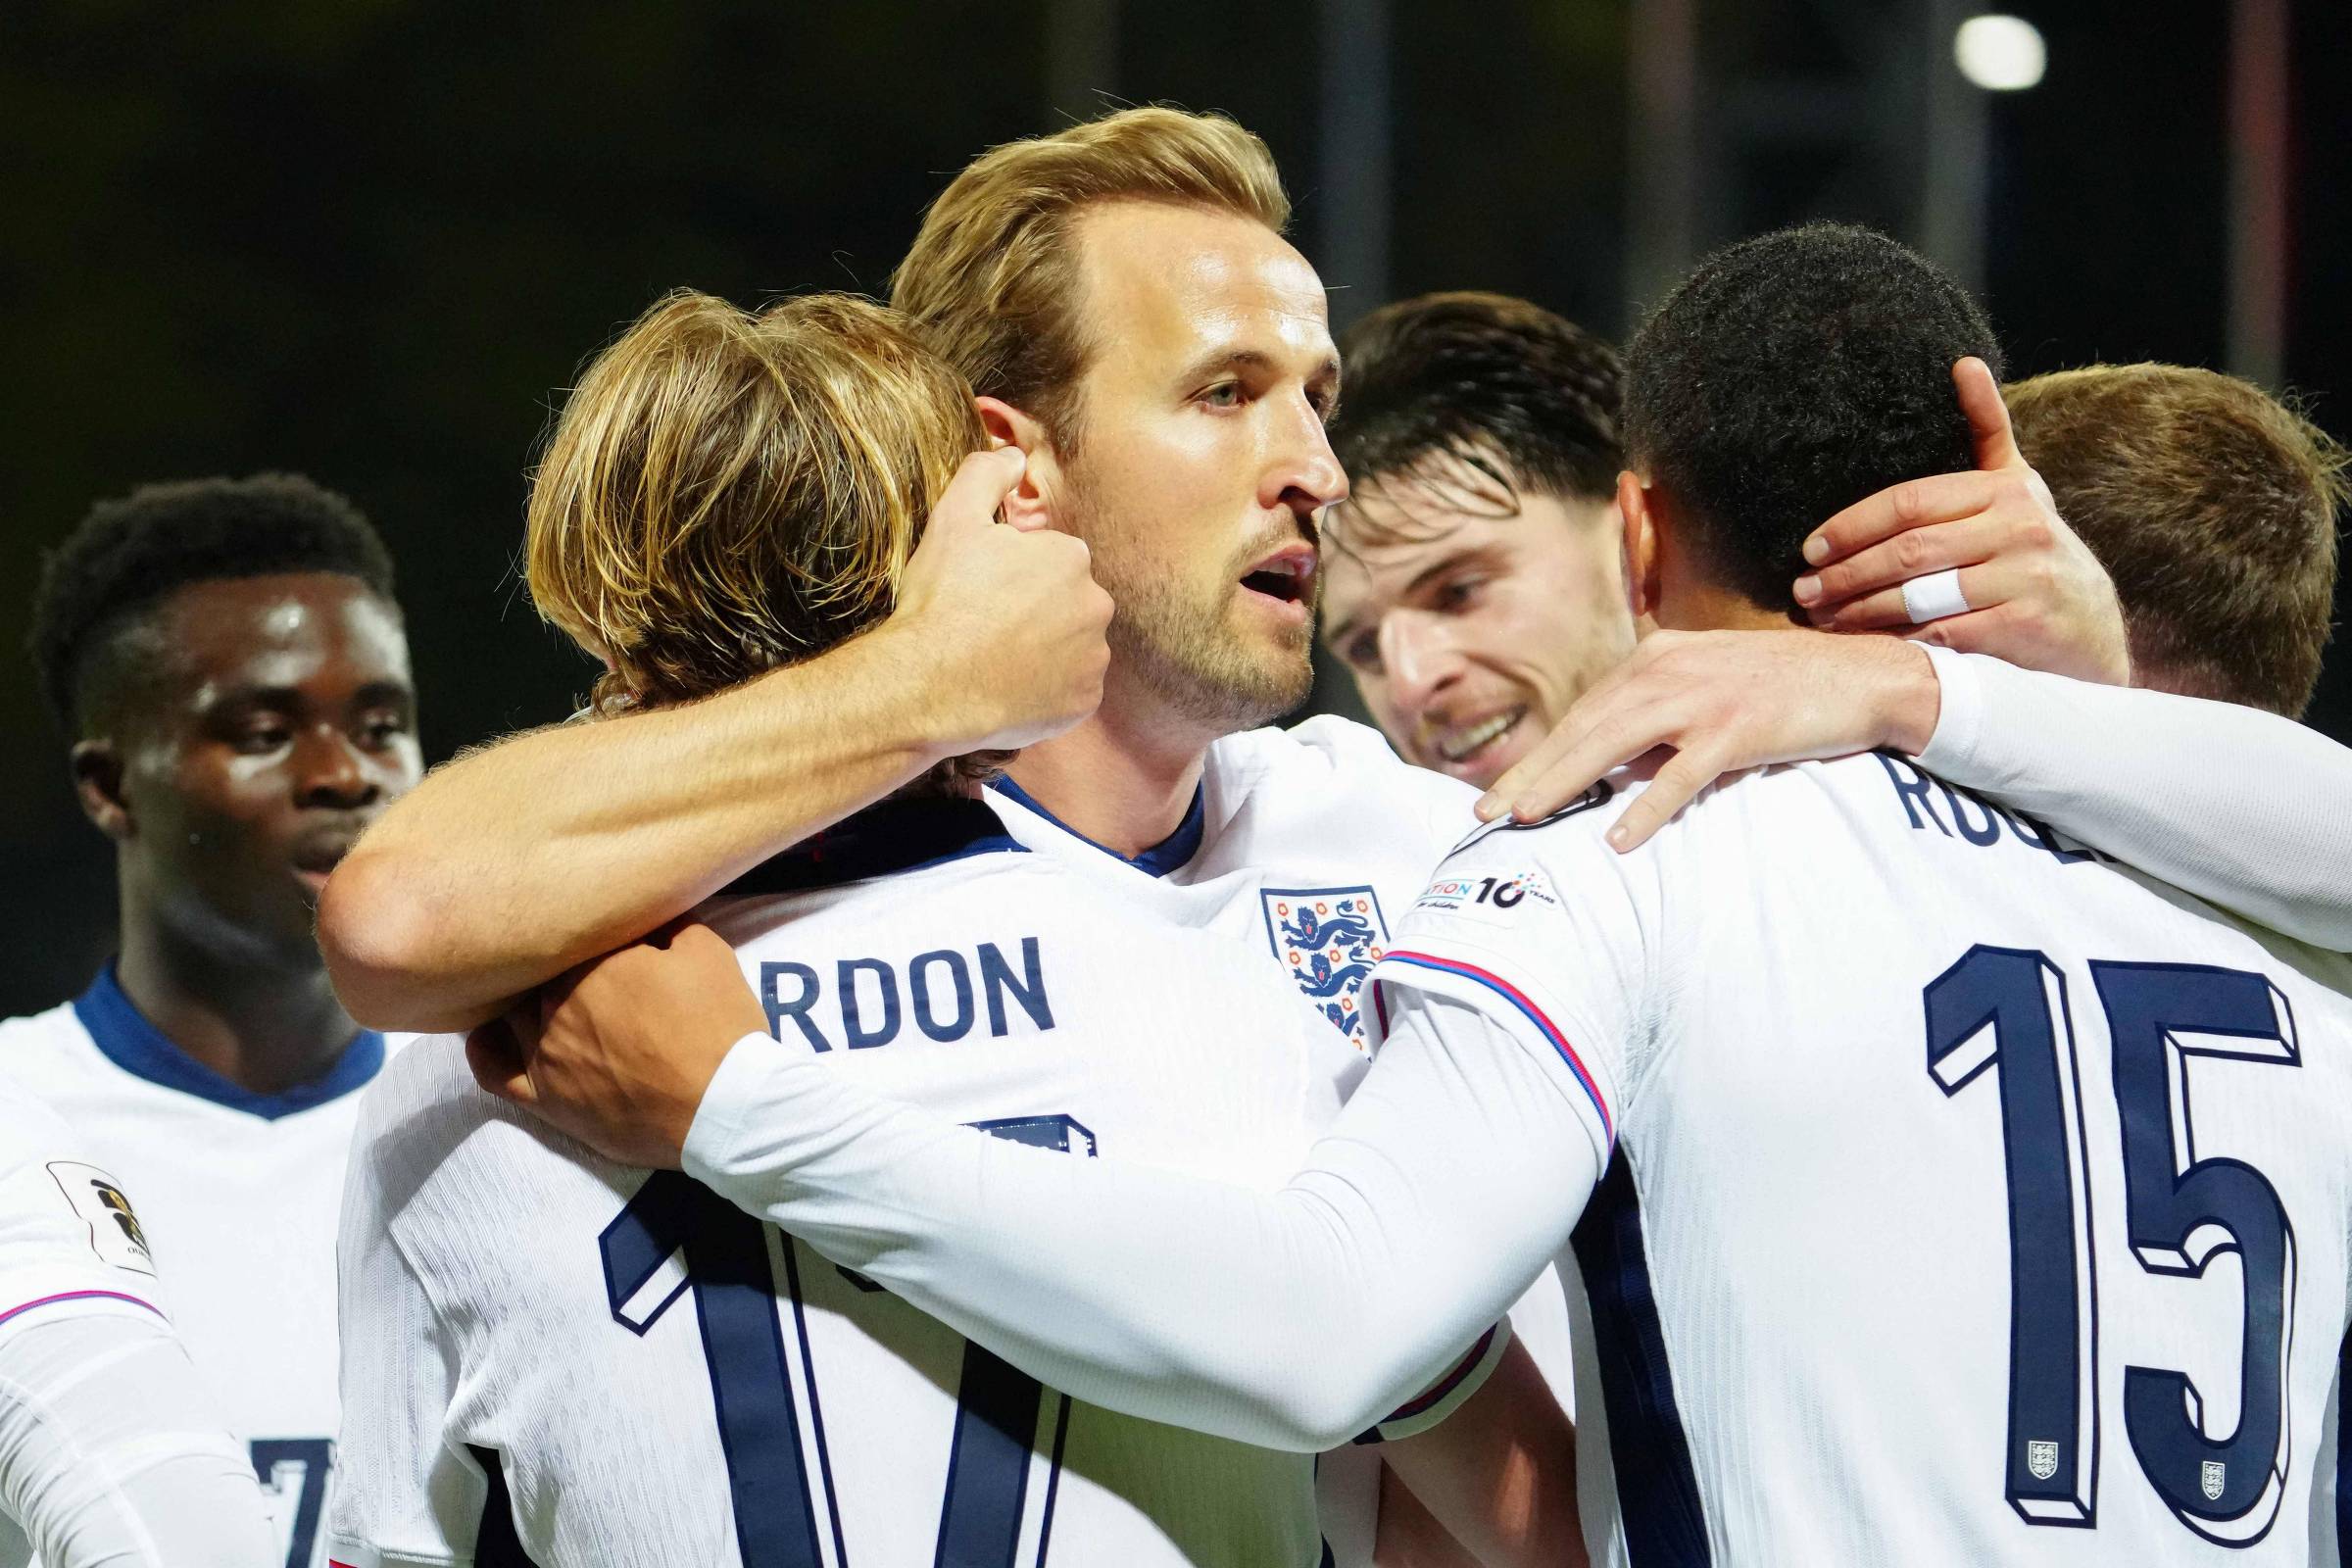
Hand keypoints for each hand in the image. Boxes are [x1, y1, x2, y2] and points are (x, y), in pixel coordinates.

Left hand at [467, 923, 766, 1167]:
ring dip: (529, 999)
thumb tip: (649, 909)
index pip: (576, 930)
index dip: (596, 933)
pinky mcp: (542, 1096)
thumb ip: (670, 921)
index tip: (617, 940)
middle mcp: (555, 1000)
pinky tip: (494, 1035)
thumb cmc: (719, 1026)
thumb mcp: (708, 952)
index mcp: (594, 960)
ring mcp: (543, 1051)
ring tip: (549, 997)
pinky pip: (493, 1070)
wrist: (723, 1107)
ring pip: (514, 1010)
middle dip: (562, 965)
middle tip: (591, 970)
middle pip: (541, 970)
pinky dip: (486, 1048)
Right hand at [885, 447, 1114, 753]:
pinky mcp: (1084, 702)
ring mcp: (1093, 659)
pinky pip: (1070, 691)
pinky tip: (1009, 688)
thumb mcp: (953, 519)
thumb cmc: (941, 601)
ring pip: (1072, 647)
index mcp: (1071, 557)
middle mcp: (1096, 606)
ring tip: (995, 660)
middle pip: (1067, 603)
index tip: (981, 591)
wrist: (928, 686)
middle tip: (987, 626)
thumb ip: (986, 474)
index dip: (1012, 574)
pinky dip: (1047, 691)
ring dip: (1045, 651)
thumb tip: (1015, 455)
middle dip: (1036, 611)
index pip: (1050, 560)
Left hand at [1474, 629, 1939, 850]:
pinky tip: (1618, 838)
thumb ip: (1659, 714)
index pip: (1584, 712)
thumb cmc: (1783, 687)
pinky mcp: (1738, 728)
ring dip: (1566, 782)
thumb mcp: (1708, 684)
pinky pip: (1681, 775)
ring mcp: (1703, 696)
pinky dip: (1647, 807)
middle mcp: (1670, 668)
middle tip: (1487, 811)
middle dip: (1533, 771)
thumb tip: (1613, 767)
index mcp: (1657, 657)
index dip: (1540, 753)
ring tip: (1527, 817)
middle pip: (1585, 727)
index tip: (1501, 790)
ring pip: (1615, 743)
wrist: (1862, 674)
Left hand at [1791, 358, 2129, 685]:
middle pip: (1908, 550)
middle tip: (1803, 591)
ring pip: (1920, 595)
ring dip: (1860, 611)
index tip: (1809, 548)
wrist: (2093, 628)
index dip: (1852, 525)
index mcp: (2005, 488)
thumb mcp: (2018, 486)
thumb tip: (1963, 362)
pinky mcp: (2024, 626)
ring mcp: (2025, 578)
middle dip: (1845, 574)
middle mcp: (2019, 527)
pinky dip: (1898, 640)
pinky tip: (1866, 646)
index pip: (1909, 502)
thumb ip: (1987, 430)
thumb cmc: (2034, 552)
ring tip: (1822, 619)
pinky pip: (1944, 634)